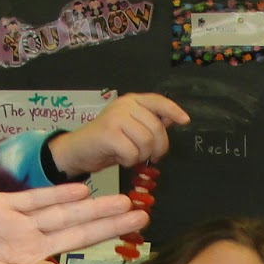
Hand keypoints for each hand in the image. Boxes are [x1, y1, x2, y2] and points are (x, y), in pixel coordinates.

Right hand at [0, 186, 147, 263]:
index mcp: (33, 262)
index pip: (78, 247)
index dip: (104, 239)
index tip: (132, 236)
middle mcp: (31, 239)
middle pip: (78, 226)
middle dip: (109, 219)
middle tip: (142, 213)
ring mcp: (16, 221)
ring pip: (62, 210)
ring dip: (91, 205)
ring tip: (122, 199)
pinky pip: (33, 199)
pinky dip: (56, 194)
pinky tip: (80, 190)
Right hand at [51, 93, 189, 175]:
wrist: (78, 150)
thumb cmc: (106, 143)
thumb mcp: (131, 130)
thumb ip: (148, 123)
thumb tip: (172, 119)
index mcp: (132, 101)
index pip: (158, 101)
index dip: (173, 110)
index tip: (185, 121)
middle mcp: (124, 105)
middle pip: (157, 127)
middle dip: (158, 147)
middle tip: (151, 156)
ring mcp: (115, 117)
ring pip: (146, 141)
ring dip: (141, 155)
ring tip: (130, 155)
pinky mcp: (108, 133)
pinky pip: (132, 152)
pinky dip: (129, 161)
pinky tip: (120, 159)